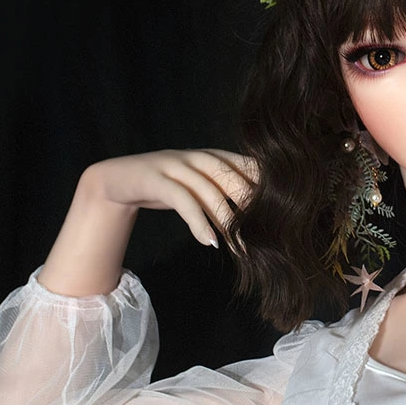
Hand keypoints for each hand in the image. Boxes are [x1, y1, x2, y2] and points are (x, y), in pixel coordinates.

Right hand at [76, 149, 257, 247]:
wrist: (117, 180)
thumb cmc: (167, 187)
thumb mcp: (200, 189)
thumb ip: (225, 196)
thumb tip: (260, 218)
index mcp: (215, 157)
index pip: (251, 167)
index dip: (269, 188)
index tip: (288, 213)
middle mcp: (200, 157)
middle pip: (236, 180)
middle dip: (254, 209)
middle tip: (270, 236)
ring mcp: (177, 166)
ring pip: (211, 193)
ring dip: (228, 223)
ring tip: (241, 247)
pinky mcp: (157, 179)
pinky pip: (183, 201)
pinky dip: (198, 222)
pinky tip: (209, 241)